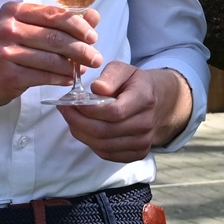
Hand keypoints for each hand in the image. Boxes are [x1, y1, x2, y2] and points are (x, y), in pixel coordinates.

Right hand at [0, 3, 103, 150]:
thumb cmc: (7, 51)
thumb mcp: (29, 31)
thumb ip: (61, 23)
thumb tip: (95, 16)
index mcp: (14, 10)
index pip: (54, 14)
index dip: (78, 26)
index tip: (93, 36)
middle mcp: (7, 28)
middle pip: (56, 37)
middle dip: (81, 49)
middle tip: (97, 58)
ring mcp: (4, 52)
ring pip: (51, 59)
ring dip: (72, 67)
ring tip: (82, 71)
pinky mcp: (7, 74)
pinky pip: (42, 76)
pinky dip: (59, 79)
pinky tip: (67, 81)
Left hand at [60, 63, 190, 162]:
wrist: (159, 101)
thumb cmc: (135, 83)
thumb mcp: (124, 70)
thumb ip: (110, 76)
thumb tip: (97, 88)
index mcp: (144, 99)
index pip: (114, 112)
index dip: (89, 110)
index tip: (71, 101)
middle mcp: (146, 124)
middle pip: (105, 132)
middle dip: (78, 122)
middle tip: (64, 110)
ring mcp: (144, 142)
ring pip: (103, 146)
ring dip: (81, 134)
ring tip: (72, 119)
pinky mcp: (138, 153)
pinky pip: (108, 154)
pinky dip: (91, 144)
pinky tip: (85, 130)